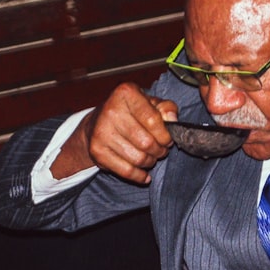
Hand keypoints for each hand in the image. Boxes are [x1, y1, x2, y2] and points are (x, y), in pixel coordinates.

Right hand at [51, 83, 177, 183]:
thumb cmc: (129, 113)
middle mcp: (111, 110)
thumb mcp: (150, 103)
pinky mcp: (97, 151)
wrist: (96, 124)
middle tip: (161, 150)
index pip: (153, 121)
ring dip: (150, 162)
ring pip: (138, 159)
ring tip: (151, 158)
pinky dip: (140, 176)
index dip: (165, 136)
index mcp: (126, 93)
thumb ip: (166, 108)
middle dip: (159, 151)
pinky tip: (144, 174)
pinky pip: (126, 171)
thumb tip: (173, 121)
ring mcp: (102, 132)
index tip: (168, 140)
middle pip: (147, 143)